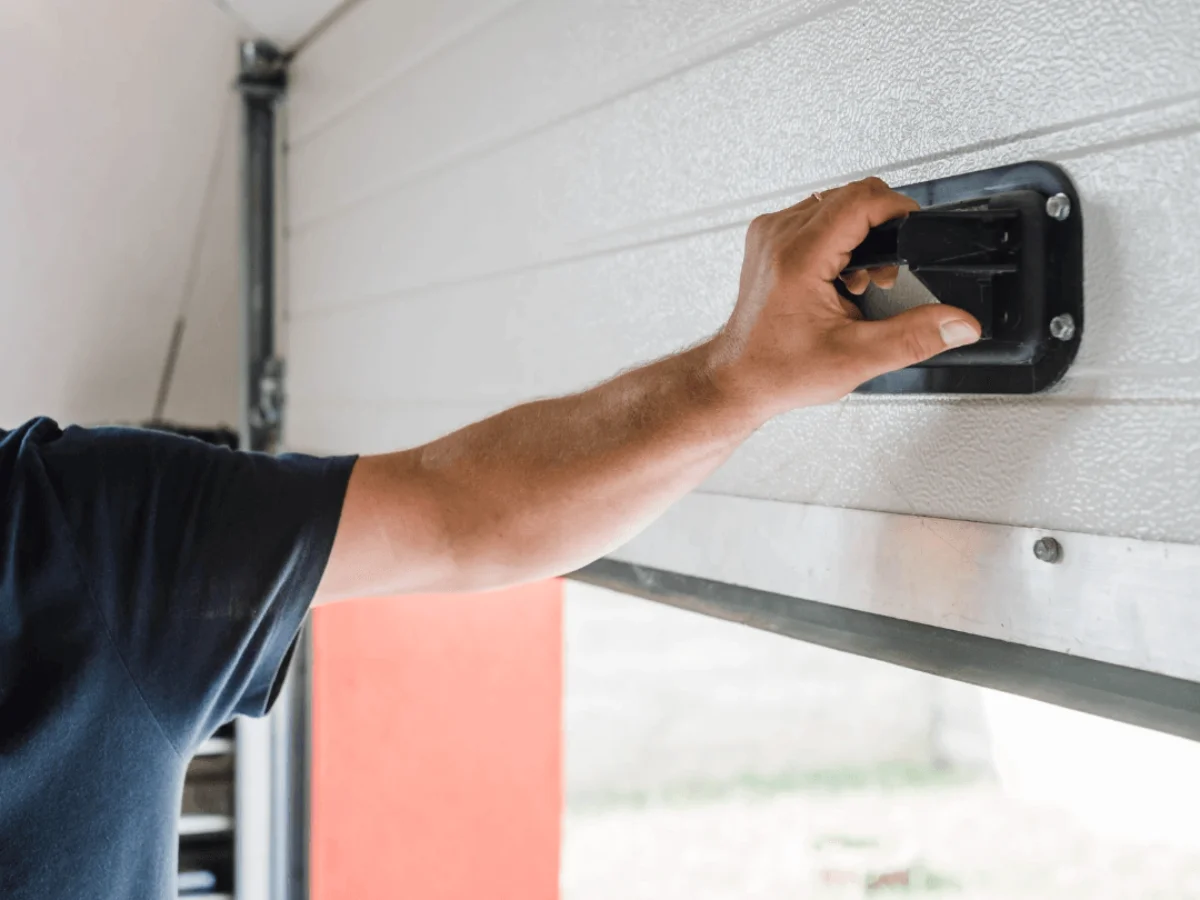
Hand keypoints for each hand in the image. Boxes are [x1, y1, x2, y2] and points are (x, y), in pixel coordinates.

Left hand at [709, 177, 980, 420]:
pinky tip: (837, 277)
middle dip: (881, 228)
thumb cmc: (777, 370)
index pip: (862, 200)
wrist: (737, 379)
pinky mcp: (767, 239)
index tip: (915, 230)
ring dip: (859, 234)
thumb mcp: (856, 358)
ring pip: (834, 203)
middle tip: (881, 276)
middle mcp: (779, 235)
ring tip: (856, 282)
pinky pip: (815, 216)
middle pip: (851, 196)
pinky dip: (836, 238)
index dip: (899, 209)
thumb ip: (914, 338)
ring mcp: (769, 234)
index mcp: (798, 257)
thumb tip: (958, 324)